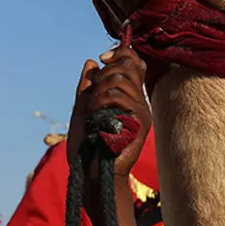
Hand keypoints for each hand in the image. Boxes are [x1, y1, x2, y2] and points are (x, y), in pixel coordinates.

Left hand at [67, 46, 152, 195]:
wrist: (90, 172)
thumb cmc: (87, 146)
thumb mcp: (83, 109)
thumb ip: (87, 87)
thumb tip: (91, 62)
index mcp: (128, 97)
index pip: (133, 62)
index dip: (120, 53)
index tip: (102, 58)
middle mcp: (138, 102)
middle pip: (127, 65)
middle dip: (103, 75)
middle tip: (93, 97)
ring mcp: (141, 112)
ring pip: (120, 79)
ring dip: (99, 91)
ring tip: (93, 111)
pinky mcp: (140, 122)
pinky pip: (120, 96)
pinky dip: (101, 101)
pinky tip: (97, 116)